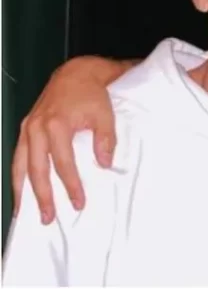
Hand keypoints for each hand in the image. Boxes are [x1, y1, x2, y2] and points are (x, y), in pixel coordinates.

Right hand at [12, 56, 122, 223]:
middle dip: (42, 196)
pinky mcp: (25, 127)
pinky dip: (18, 174)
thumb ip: (105, 140)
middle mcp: (36, 128)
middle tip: (48, 218)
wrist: (76, 73)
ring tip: (23, 212)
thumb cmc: (93, 94)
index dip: (71, 185)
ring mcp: (27, 127)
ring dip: (22, 190)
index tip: (78, 203)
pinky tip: (20, 189)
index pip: (63, 164)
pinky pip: (18, 155)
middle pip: (36, 169)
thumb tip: (105, 165)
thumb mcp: (105, 115)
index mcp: (56, 125)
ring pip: (20, 165)